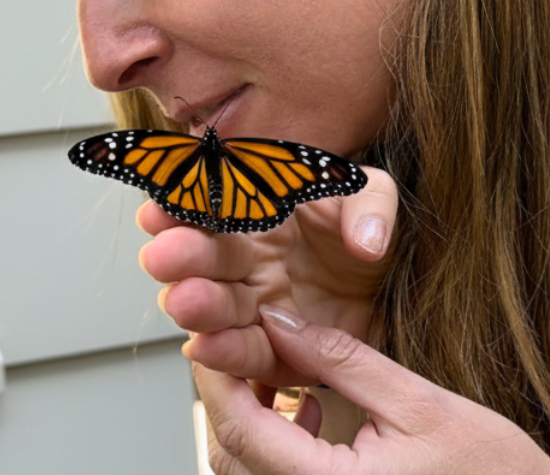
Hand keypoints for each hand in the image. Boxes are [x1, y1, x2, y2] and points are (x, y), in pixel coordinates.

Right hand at [137, 167, 396, 387]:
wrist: (389, 282)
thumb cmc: (366, 229)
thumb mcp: (371, 195)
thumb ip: (370, 205)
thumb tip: (366, 242)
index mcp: (260, 216)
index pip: (214, 209)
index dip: (185, 209)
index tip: (161, 209)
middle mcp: (249, 263)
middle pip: (209, 261)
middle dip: (183, 258)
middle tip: (163, 256)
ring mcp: (260, 308)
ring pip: (221, 311)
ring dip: (199, 309)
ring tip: (184, 302)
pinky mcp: (279, 354)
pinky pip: (250, 355)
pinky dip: (228, 354)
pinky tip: (206, 346)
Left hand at [196, 306, 549, 474]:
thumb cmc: (490, 473)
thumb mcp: (417, 402)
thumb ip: (344, 360)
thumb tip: (282, 320)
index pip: (241, 429)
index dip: (217, 374)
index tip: (215, 329)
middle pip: (232, 455)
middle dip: (228, 391)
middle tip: (241, 336)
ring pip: (249, 471)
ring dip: (251, 415)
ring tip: (278, 364)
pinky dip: (277, 440)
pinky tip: (310, 407)